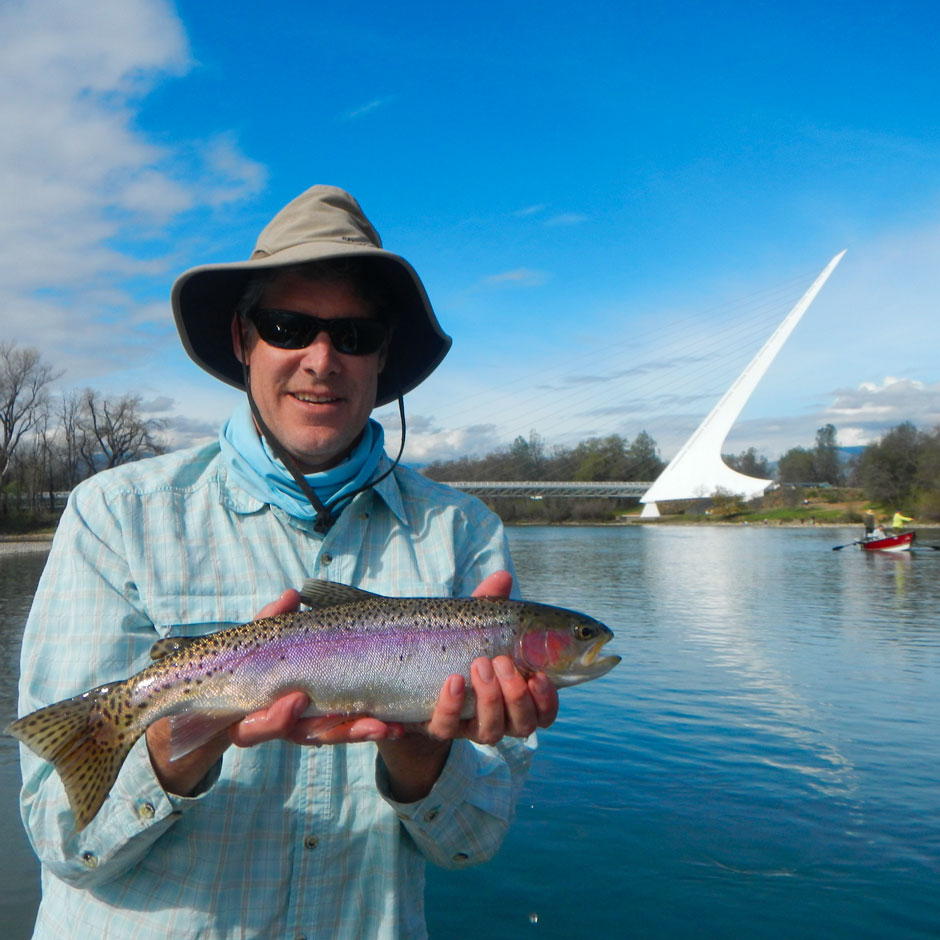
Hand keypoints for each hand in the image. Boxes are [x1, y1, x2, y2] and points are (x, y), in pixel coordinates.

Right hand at [228, 590, 405, 749]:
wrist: (268, 674)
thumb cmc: (261, 653)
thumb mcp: (265, 636)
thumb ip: (274, 618)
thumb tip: (291, 596)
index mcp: (251, 712)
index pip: (255, 728)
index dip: (273, 720)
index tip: (298, 699)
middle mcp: (278, 726)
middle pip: (303, 737)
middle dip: (336, 731)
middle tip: (367, 724)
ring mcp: (305, 727)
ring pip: (331, 735)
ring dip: (361, 731)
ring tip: (388, 726)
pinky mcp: (329, 723)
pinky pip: (349, 729)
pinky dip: (371, 728)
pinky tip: (396, 727)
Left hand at [376, 570, 559, 801]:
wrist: (409, 675)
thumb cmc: (456, 644)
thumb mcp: (473, 623)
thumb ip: (489, 603)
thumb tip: (503, 576)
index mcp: (516, 695)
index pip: (545, 711)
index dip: (547, 699)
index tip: (538, 676)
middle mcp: (498, 717)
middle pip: (522, 724)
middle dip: (516, 696)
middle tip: (500, 662)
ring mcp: (468, 725)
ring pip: (490, 731)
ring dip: (489, 700)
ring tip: (478, 665)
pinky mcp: (438, 726)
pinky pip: (446, 727)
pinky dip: (451, 707)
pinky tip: (452, 682)